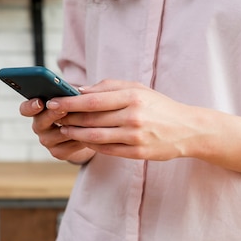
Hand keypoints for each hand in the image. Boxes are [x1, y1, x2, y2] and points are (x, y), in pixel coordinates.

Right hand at [19, 98, 95, 163]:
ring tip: (86, 119)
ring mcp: (47, 141)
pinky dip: (82, 138)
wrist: (86, 132)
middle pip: (41, 122)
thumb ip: (68, 94)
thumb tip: (76, 91)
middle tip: (64, 109)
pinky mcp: (58, 153)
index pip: (25, 109)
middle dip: (53, 114)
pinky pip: (70, 145)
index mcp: (38, 110)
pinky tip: (92, 132)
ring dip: (72, 126)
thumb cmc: (76, 110)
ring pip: (59, 133)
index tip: (39, 102)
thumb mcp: (71, 98)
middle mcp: (39, 126)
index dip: (30, 106)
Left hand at [45, 79, 198, 160]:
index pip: (93, 100)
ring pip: (95, 136)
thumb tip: (79, 89)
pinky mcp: (137, 153)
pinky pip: (106, 150)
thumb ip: (108, 87)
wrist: (187, 129)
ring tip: (64, 129)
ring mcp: (134, 137)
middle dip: (69, 118)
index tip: (53, 101)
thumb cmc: (157, 106)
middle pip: (91, 119)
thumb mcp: (137, 89)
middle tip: (53, 116)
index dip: (70, 102)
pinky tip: (82, 140)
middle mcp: (133, 117)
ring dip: (76, 134)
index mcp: (133, 97)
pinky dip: (91, 145)